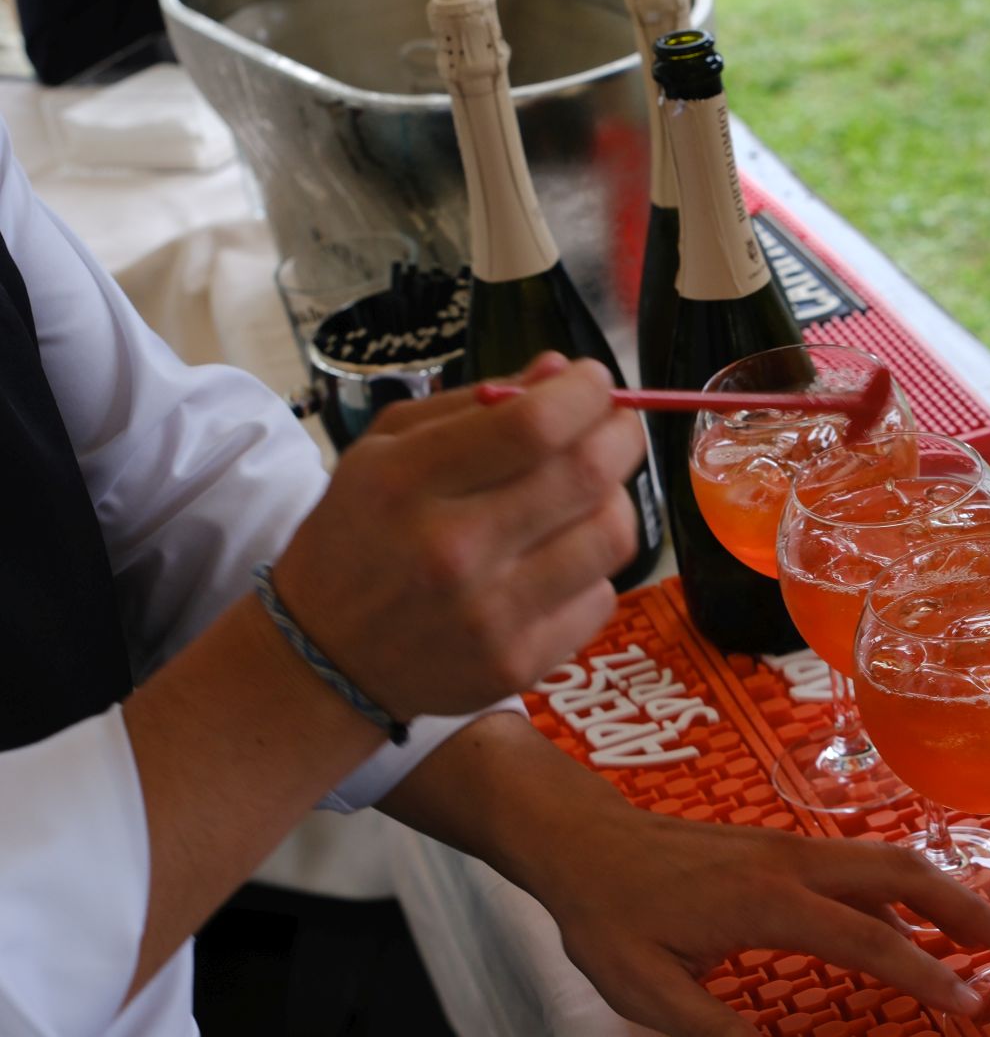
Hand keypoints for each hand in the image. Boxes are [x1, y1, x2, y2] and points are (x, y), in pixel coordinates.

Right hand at [274, 352, 643, 720]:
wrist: (321, 659)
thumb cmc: (359, 539)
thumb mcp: (384, 453)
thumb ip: (472, 405)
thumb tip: (559, 370)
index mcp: (407, 483)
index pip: (534, 424)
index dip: (585, 392)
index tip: (594, 382)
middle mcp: (452, 550)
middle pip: (587, 474)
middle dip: (621, 435)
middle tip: (617, 427)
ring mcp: (489, 616)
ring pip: (611, 536)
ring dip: (617, 500)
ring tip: (591, 493)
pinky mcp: (517, 666)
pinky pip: (601, 598)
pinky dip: (593, 570)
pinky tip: (561, 561)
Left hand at [526, 807, 989, 1036]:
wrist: (582, 841)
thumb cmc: (608, 914)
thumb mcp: (641, 986)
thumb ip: (707, 1030)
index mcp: (767, 901)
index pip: (868, 938)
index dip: (925, 973)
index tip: (970, 1000)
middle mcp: (792, 864)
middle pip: (900, 873)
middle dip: (961, 906)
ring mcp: (789, 849)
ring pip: (884, 859)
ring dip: (937, 891)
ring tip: (977, 933)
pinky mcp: (781, 848)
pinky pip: (857, 863)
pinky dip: (898, 889)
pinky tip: (903, 926)